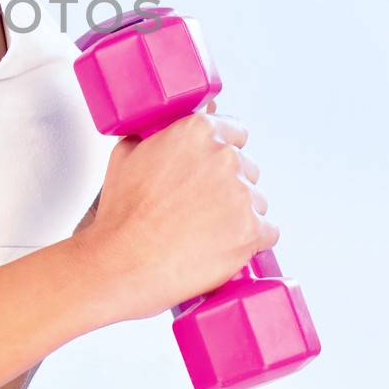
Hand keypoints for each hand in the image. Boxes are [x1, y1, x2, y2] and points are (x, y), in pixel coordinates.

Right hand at [70, 98, 278, 326]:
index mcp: (197, 131)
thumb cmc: (122, 215)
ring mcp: (241, 194)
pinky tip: (220, 247)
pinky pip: (267, 232)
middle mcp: (225, 157)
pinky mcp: (252, 230)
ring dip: (238, 215)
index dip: (219, 154)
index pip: (234, 132)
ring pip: (256, 202)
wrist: (122, 263)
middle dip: (228, 186)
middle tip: (199, 208)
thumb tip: (169, 125)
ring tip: (204, 233)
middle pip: (246, 168)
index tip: (209, 171)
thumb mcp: (126, 153)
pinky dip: (249, 242)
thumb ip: (155, 132)